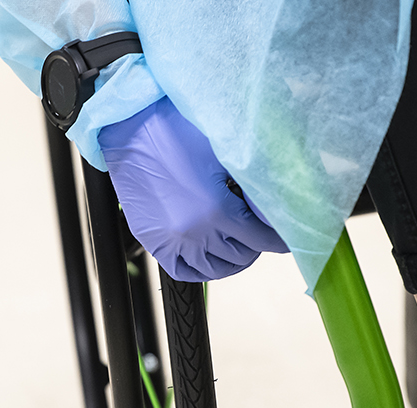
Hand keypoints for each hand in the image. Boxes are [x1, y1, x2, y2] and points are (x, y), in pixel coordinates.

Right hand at [98, 97, 287, 281]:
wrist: (129, 127)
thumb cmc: (175, 129)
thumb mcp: (227, 151)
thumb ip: (255, 183)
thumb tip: (279, 202)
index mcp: (217, 210)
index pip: (263, 239)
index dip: (280, 239)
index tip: (287, 236)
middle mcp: (194, 232)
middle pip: (242, 256)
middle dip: (256, 244)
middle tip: (259, 230)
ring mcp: (171, 240)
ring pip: (215, 269)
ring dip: (232, 259)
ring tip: (237, 242)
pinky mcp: (153, 241)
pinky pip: (183, 270)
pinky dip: (201, 268)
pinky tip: (210, 253)